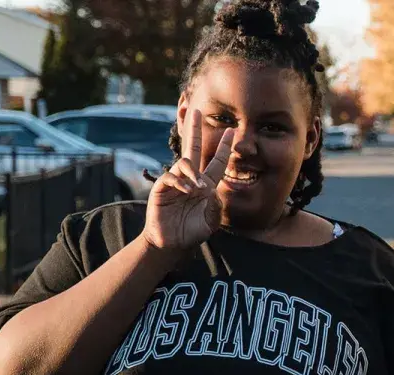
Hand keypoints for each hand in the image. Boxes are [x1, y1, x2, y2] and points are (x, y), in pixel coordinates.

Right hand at [142, 109, 233, 250]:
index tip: (232, 132)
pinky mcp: (162, 188)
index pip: (216, 161)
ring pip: (184, 163)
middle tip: (198, 111)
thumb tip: (211, 189)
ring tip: (198, 187)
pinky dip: (180, 182)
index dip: (223, 147)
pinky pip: (171, 177)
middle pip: (193, 148)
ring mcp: (176, 182)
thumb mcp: (211, 220)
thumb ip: (215, 205)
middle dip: (195, 130)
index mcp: (205, 184)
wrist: (172, 243)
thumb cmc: (192, 231)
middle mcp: (190, 178)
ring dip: (193, 172)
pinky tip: (186, 191)